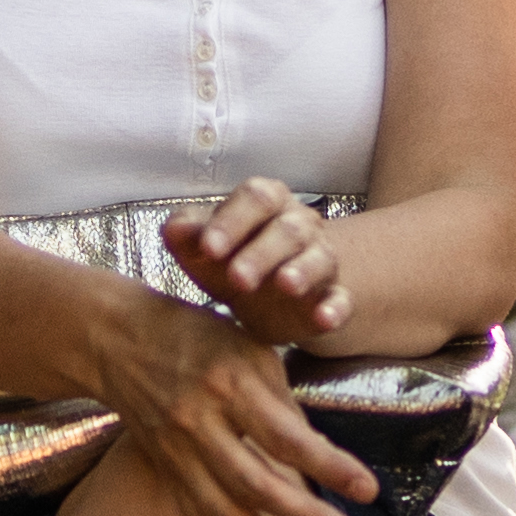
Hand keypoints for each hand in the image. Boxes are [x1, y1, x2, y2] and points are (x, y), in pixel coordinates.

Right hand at [93, 287, 377, 515]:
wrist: (118, 340)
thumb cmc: (199, 337)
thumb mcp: (250, 348)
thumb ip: (284, 404)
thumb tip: (322, 457)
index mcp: (228, 383)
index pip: (285, 437)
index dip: (330, 467)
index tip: (369, 491)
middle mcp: (198, 423)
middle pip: (255, 486)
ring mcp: (175, 452)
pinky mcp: (165, 472)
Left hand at [164, 177, 353, 349]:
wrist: (265, 297)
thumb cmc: (230, 258)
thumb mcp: (203, 247)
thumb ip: (186, 234)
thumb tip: (174, 230)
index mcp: (265, 202)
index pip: (255, 197)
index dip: (233, 220)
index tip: (208, 248)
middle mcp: (299, 224)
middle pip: (288, 230)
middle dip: (262, 253)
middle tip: (237, 277)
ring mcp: (319, 259)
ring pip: (319, 259)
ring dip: (303, 271)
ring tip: (285, 285)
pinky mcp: (332, 297)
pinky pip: (342, 299)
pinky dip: (336, 308)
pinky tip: (324, 318)